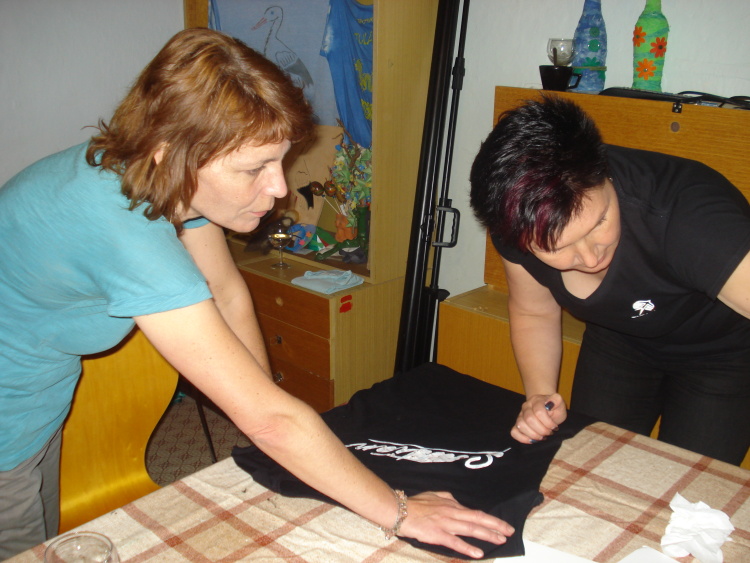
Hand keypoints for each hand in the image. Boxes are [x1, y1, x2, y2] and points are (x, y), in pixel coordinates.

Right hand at [397, 491, 514, 558]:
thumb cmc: (416, 503)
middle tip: (510, 532)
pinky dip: (467, 548)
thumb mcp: (435, 495)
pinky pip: (455, 542)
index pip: (476, 513)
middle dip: (496, 526)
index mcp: (452, 505)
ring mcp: (445, 524)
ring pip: (471, 529)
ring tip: (500, 540)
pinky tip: (478, 553)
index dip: (491, 519)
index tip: (503, 525)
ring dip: (487, 535)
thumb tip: (457, 501)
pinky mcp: (437, 535)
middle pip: (478, 519)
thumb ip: (448, 498)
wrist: (400, 510)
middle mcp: (452, 513)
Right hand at [511, 393, 566, 443]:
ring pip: (520, 426)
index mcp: (536, 400)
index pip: (539, 412)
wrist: (546, 408)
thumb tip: (550, 403)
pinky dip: (523, 438)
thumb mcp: (560, 403)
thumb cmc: (553, 408)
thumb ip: (557, 400)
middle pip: (529, 419)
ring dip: (533, 435)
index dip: (548, 422)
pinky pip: (514, 432)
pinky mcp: (516, 425)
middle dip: (542, 430)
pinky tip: (532, 440)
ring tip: (542, 436)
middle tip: (549, 432)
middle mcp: (525, 406)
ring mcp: (520, 416)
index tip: (554, 427)